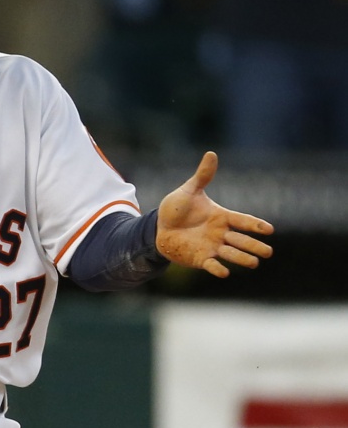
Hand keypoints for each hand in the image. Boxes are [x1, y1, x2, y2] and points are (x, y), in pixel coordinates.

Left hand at [156, 151, 273, 276]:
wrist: (158, 227)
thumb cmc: (176, 208)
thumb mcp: (189, 190)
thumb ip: (202, 176)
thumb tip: (211, 154)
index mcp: (221, 217)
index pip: (243, 221)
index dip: (255, 225)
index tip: (269, 230)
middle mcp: (220, 234)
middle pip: (242, 241)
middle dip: (255, 246)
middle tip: (269, 252)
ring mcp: (211, 247)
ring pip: (231, 254)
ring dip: (242, 258)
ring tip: (254, 263)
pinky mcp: (200, 258)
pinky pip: (211, 265)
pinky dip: (217, 268)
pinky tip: (224, 273)